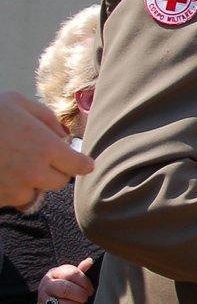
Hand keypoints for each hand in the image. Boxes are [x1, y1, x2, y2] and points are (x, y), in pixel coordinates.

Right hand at [0, 92, 92, 208]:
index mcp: (46, 147)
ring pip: (34, 194)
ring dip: (29, 183)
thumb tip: (63, 137)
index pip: (80, 166)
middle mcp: (34, 172)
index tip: (80, 161)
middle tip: (37, 157)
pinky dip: (7, 190)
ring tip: (10, 163)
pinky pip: (10, 200)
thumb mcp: (19, 103)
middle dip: (53, 171)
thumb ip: (47, 120)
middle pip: (59, 182)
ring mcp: (14, 188)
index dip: (81, 163)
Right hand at [33, 258, 95, 303]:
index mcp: (53, 274)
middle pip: (66, 289)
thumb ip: (78, 271)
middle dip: (81, 295)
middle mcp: (46, 287)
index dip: (85, 282)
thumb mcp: (67, 281)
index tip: (90, 290)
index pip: (72, 273)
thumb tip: (90, 261)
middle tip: (86, 299)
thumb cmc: (61, 295)